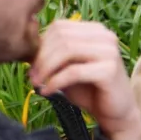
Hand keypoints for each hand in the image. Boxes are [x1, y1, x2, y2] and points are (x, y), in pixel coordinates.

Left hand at [29, 19, 140, 139]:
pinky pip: (73, 72)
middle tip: (32, 77)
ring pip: (67, 51)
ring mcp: (110, 52)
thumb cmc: (89, 89)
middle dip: (41, 58)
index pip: (59, 27)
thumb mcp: (66, 68)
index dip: (40, 45)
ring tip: (37, 83)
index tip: (31, 65)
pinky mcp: (109, 70)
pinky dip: (55, 82)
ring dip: (46, 69)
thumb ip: (51, 55)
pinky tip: (47, 92)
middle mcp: (105, 36)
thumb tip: (24, 45)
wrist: (115, 112)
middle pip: (61, 37)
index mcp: (96, 31)